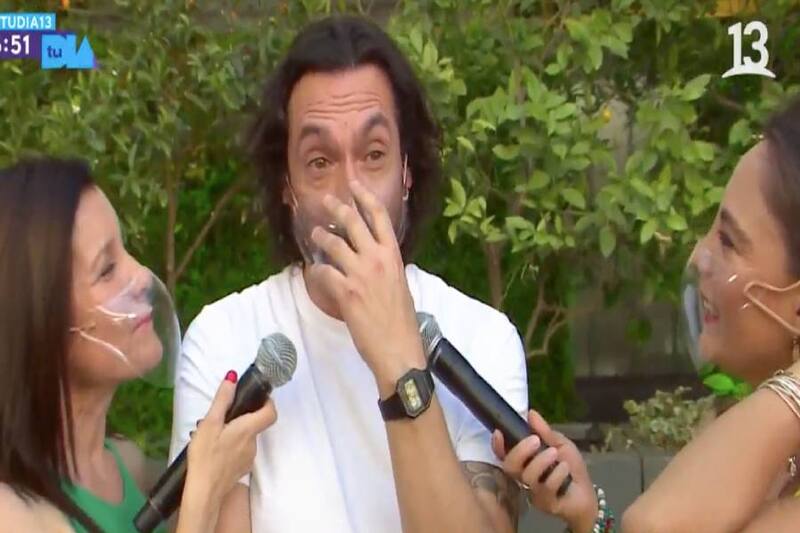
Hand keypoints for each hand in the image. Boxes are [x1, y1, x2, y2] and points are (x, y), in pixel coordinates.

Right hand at [184, 373, 277, 506]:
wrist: (204, 492)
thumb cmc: (205, 455)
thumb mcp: (210, 423)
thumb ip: (223, 400)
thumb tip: (232, 377)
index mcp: (248, 429)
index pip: (271, 413)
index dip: (268, 403)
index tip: (257, 397)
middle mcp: (253, 444)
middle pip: (255, 425)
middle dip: (241, 418)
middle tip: (221, 417)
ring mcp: (248, 459)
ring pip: (246, 439)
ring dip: (234, 433)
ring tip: (211, 435)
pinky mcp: (241, 470)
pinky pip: (240, 452)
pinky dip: (231, 447)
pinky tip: (214, 450)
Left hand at [308, 179, 424, 395]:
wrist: (399, 350)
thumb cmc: (402, 323)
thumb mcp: (401, 286)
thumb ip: (388, 268)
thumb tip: (378, 260)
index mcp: (394, 256)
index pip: (379, 217)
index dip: (365, 196)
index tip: (354, 184)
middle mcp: (377, 259)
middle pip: (352, 222)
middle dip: (336, 207)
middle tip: (325, 200)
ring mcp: (360, 274)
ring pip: (333, 243)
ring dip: (320, 236)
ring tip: (314, 234)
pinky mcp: (345, 292)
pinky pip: (323, 273)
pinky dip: (315, 272)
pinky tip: (313, 273)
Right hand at [492, 410, 597, 532]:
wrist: (587, 494)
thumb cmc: (571, 468)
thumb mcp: (559, 445)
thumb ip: (544, 432)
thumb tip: (531, 413)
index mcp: (525, 462)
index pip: (504, 454)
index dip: (497, 445)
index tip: (499, 432)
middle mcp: (524, 477)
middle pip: (510, 466)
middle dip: (520, 450)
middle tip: (534, 440)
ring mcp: (534, 492)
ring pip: (527, 476)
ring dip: (541, 461)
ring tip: (555, 453)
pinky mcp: (546, 502)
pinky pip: (546, 488)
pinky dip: (557, 474)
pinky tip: (566, 469)